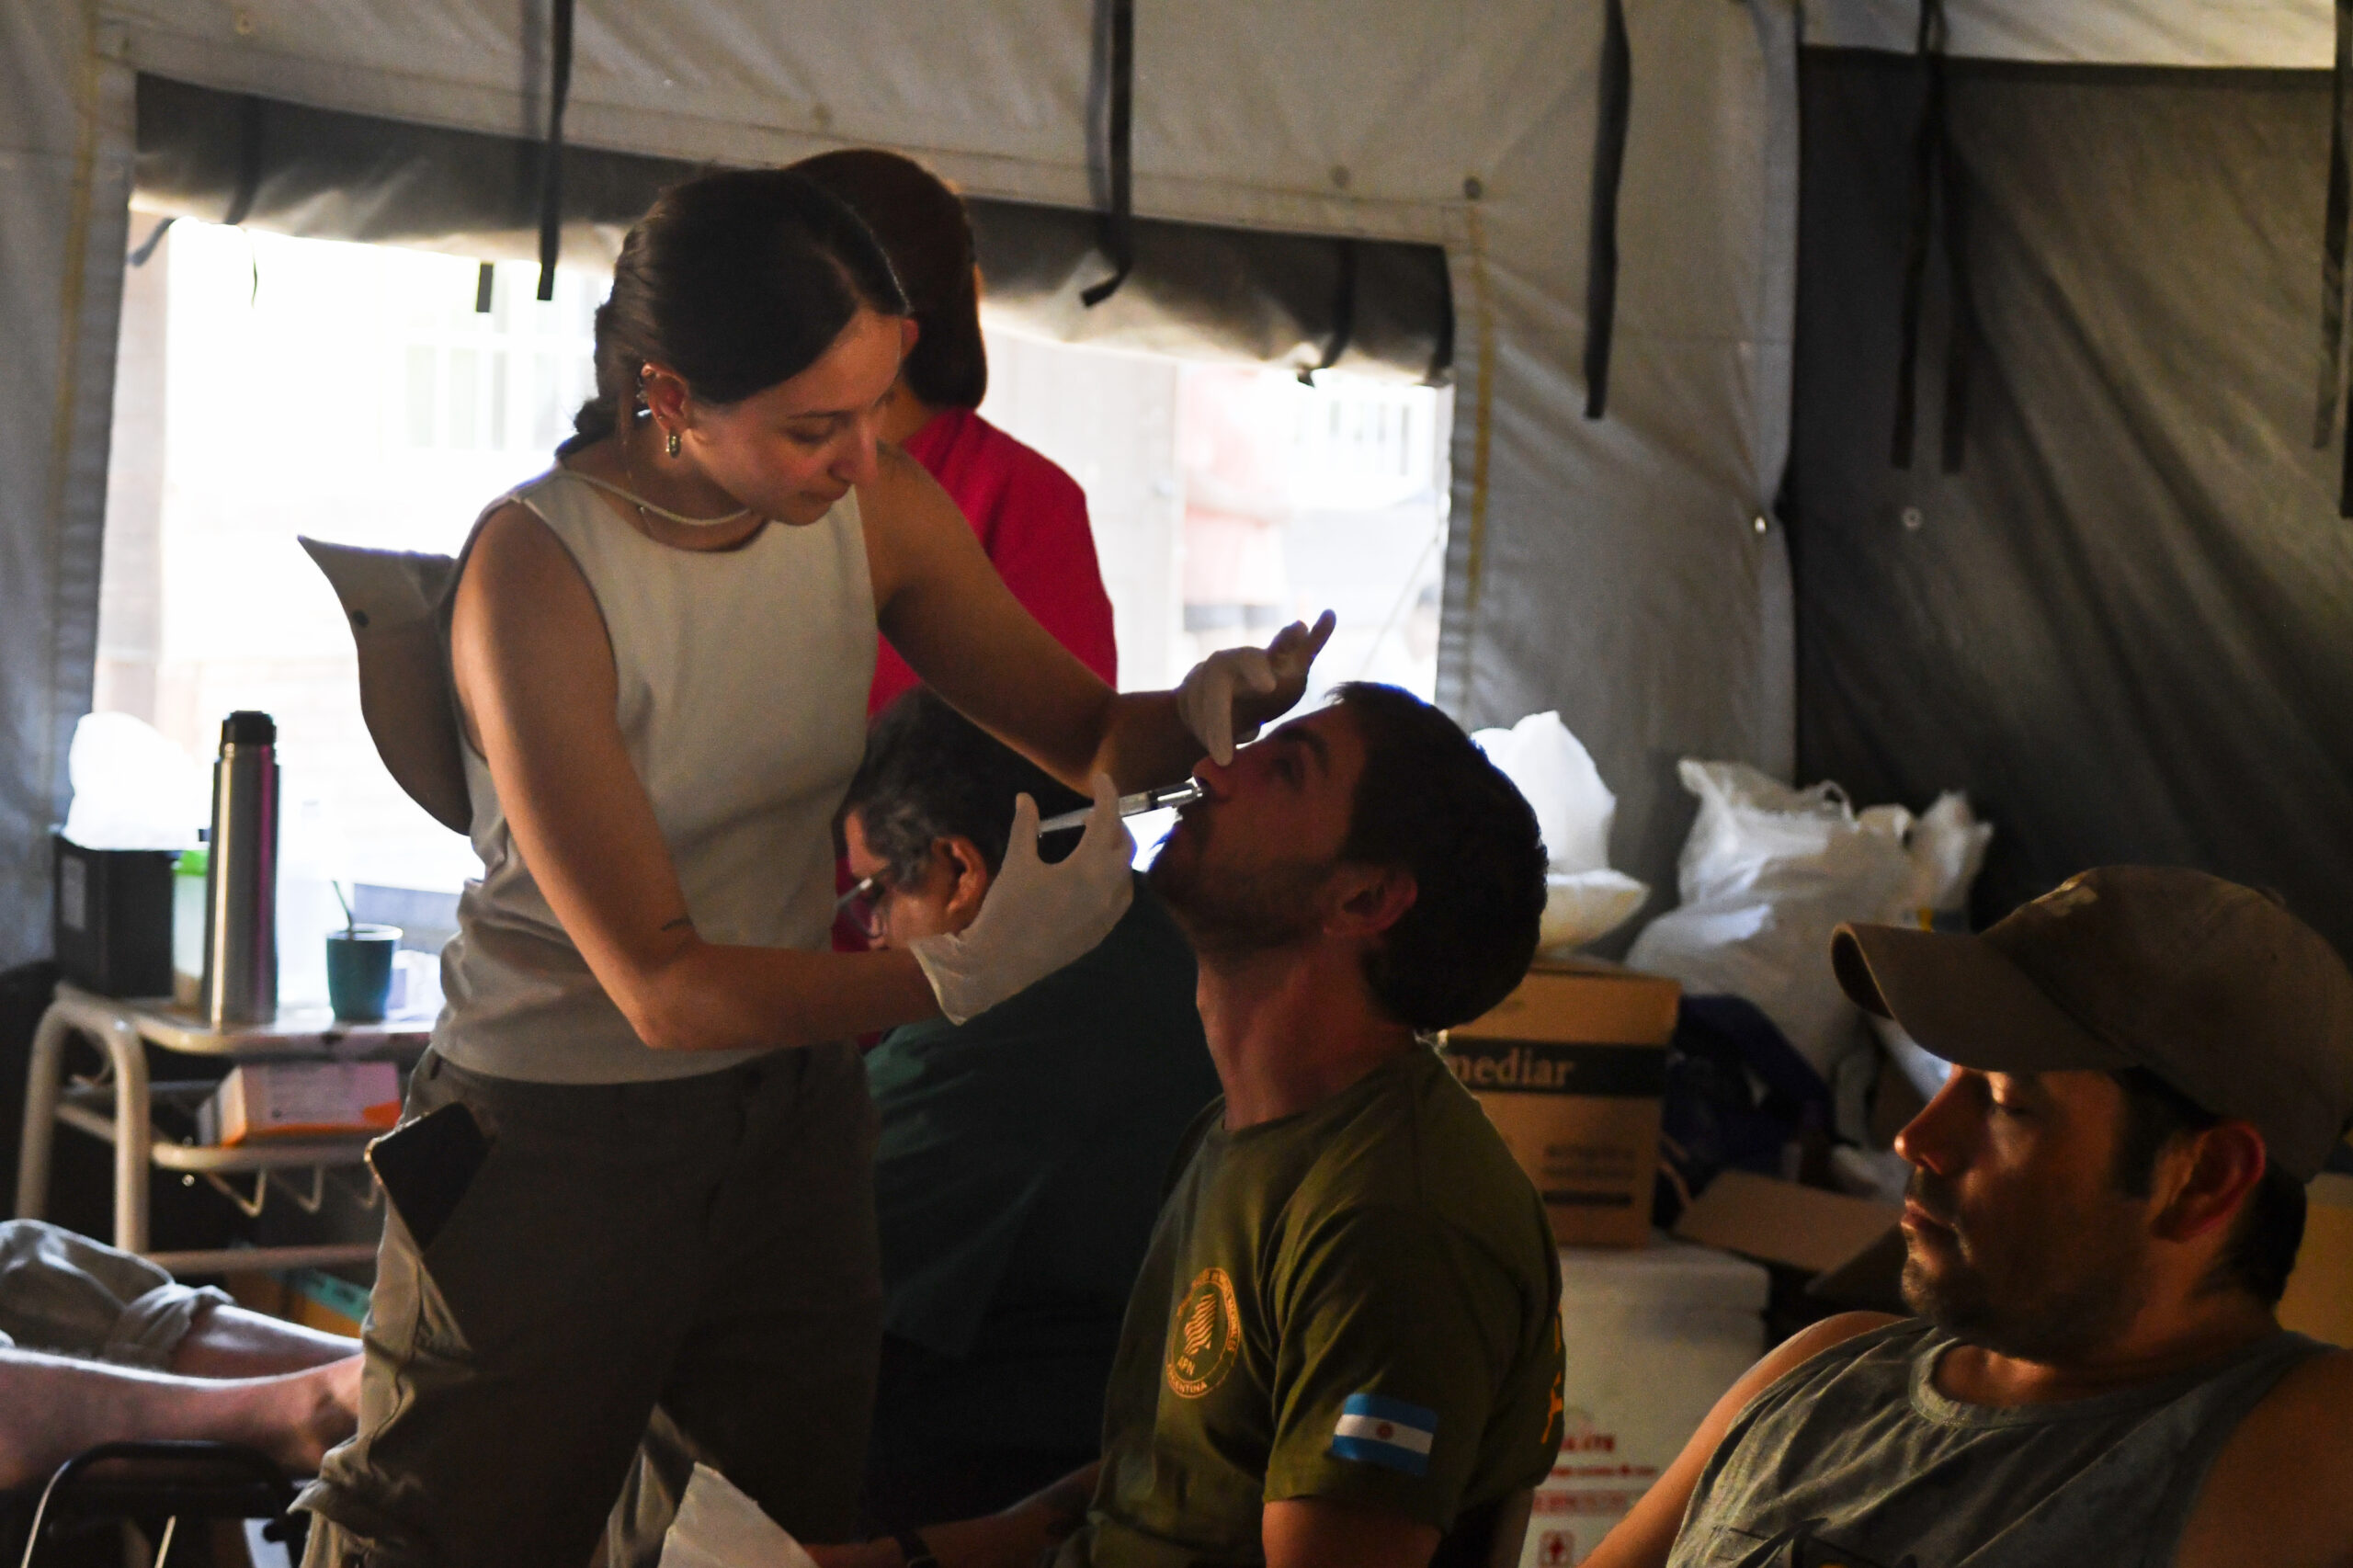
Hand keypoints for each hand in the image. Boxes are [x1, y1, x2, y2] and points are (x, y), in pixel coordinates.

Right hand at [909, 774, 1135, 1023]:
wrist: (1002, 963)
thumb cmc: (1007, 909)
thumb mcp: (1017, 863)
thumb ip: (1026, 827)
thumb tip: (1025, 798)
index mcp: (1088, 867)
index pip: (1107, 819)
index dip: (1107, 793)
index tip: (1101, 779)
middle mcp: (1107, 889)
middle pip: (1125, 844)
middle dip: (1115, 823)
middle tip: (1094, 812)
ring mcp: (1108, 913)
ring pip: (1126, 872)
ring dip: (1115, 851)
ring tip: (1093, 841)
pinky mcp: (1102, 931)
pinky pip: (1120, 896)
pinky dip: (1114, 878)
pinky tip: (1094, 875)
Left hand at [1175, 610, 1336, 764]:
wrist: (1216, 694)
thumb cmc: (1211, 714)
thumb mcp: (1206, 730)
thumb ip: (1216, 740)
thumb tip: (1226, 762)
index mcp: (1210, 681)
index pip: (1215, 705)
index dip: (1219, 731)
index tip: (1223, 759)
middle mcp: (1237, 662)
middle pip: (1245, 663)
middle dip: (1256, 672)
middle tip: (1268, 686)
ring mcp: (1266, 660)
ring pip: (1278, 650)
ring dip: (1288, 641)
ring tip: (1299, 630)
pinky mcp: (1291, 662)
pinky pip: (1306, 648)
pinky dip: (1318, 634)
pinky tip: (1329, 615)